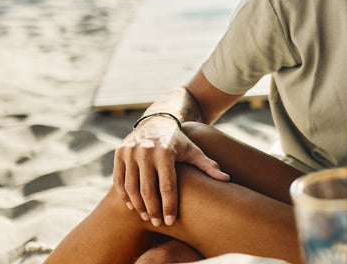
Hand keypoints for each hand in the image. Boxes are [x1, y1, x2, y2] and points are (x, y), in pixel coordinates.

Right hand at [113, 116, 228, 226]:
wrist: (156, 122)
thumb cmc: (178, 142)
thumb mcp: (193, 151)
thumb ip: (208, 165)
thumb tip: (227, 179)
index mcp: (166, 151)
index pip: (167, 185)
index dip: (169, 205)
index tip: (171, 221)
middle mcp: (146, 151)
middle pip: (148, 189)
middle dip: (153, 209)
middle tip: (158, 223)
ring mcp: (130, 151)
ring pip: (131, 187)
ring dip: (138, 206)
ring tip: (147, 217)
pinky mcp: (119, 153)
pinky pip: (119, 180)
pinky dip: (124, 195)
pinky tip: (132, 206)